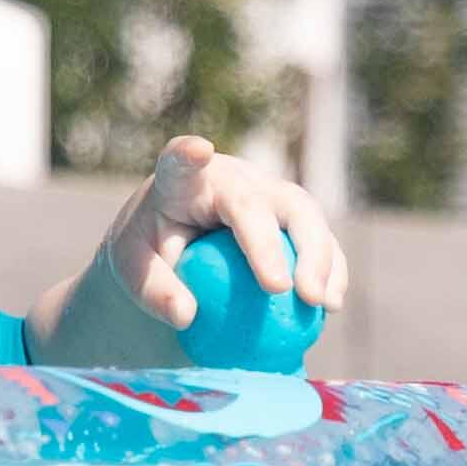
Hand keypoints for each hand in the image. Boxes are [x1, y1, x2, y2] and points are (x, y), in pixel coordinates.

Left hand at [104, 137, 347, 331]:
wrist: (183, 249)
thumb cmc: (153, 255)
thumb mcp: (135, 274)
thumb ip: (154, 291)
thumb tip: (185, 314)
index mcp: (183, 182)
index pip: (180, 163)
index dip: (188, 154)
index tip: (198, 151)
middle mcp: (233, 179)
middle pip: (262, 199)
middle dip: (276, 240)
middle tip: (282, 289)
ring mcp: (269, 195)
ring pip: (305, 214)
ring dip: (319, 257)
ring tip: (320, 303)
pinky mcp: (294, 220)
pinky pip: (321, 241)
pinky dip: (330, 270)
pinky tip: (331, 305)